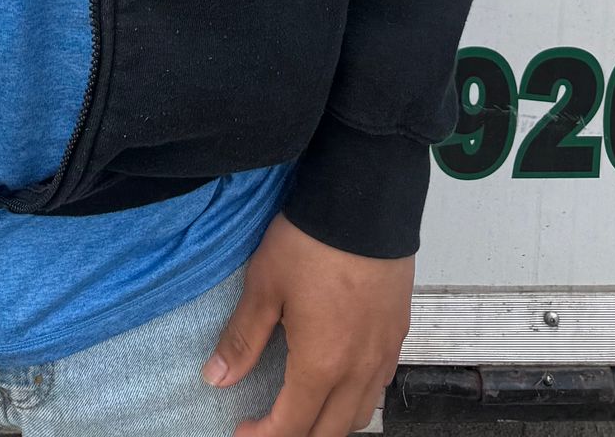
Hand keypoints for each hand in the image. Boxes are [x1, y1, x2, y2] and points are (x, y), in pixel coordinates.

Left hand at [202, 210, 412, 436]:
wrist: (365, 201)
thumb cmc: (312, 240)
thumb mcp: (264, 285)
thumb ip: (242, 339)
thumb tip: (216, 379)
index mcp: (322, 365)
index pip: (292, 427)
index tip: (242, 433)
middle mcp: (359, 370)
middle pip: (330, 433)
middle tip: (269, 426)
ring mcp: (384, 353)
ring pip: (361, 414)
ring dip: (330, 423)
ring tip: (304, 408)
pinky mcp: (398, 332)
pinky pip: (380, 385)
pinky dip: (358, 397)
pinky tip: (342, 378)